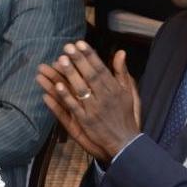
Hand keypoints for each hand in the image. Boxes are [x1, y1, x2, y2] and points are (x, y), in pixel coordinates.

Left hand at [38, 42, 140, 163]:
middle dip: (79, 60)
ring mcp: (95, 110)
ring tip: (60, 60)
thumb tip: (121, 52)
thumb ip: (122, 72)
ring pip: (81, 89)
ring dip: (70, 75)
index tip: (80, 43)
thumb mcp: (129, 93)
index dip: (90, 55)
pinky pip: (75, 107)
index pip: (101, 68)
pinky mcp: (86, 122)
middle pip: (90, 76)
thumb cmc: (126, 115)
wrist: (126, 142)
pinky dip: (66, 97)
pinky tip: (57, 86)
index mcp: (115, 89)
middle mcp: (106, 98)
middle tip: (67, 47)